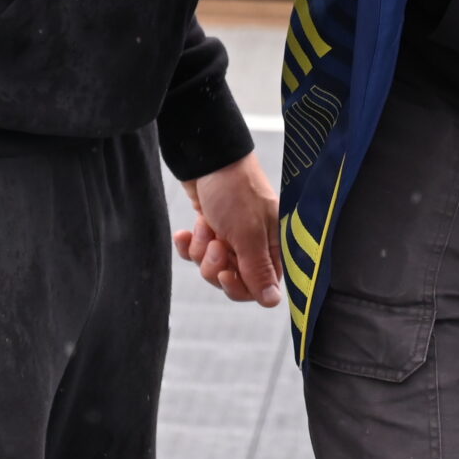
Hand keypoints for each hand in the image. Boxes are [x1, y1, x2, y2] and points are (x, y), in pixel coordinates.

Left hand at [175, 151, 279, 306]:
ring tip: (204, 226)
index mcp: (273, 245)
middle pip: (234, 280)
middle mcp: (255, 243)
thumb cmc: (234, 191)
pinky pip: (197, 252)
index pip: (261, 287)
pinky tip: (185, 232)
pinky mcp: (211, 228)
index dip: (240, 287)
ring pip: (212, 267)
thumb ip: (258, 270)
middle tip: (214, 245)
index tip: (225, 274)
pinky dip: (189, 244)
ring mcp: (232, 236)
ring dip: (202, 250)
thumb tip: (272, 302)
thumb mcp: (248, 234)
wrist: (207, 156)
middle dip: (216, 267)